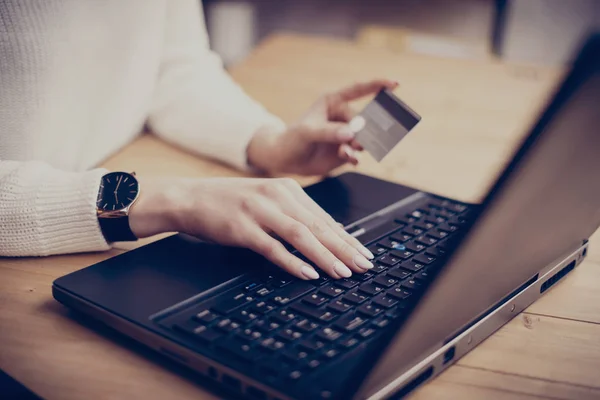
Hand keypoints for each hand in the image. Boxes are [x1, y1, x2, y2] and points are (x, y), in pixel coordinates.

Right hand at [129, 176, 374, 279]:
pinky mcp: (242, 228)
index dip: (346, 238)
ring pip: (301, 235)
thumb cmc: (229, 201)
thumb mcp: (267, 199)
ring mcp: (259, 211)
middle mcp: (276, 196)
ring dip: (325, 256)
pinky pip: (273, 247)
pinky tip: (308, 273)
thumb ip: (296, 213)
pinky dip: (293, 262)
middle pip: (318, 226)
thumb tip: (328, 234)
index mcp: (286, 188)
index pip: (324, 217)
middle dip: (344, 248)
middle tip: (364, 265)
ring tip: (343, 272)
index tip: (364, 253)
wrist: (189, 198)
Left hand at [247, 79, 397, 174]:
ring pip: (364, 138)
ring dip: (359, 145)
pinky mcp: (345, 151)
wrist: (284, 159)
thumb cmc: (292, 139)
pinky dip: (355, 157)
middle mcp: (343, 117)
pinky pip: (357, 154)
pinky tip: (349, 159)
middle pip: (365, 120)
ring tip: (347, 151)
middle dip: (368, 129)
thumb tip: (350, 134)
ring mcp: (346, 135)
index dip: (377, 85)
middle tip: (363, 138)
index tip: (395, 84)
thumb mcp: (308, 132)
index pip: (358, 90)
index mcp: (334, 102)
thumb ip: (329, 132)